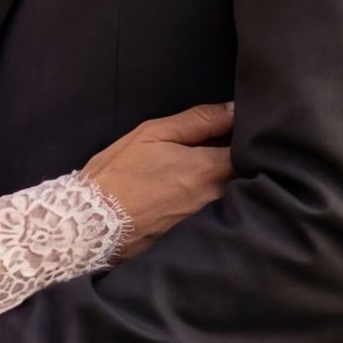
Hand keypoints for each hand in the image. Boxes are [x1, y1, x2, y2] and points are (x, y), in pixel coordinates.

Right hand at [82, 102, 233, 258]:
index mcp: (209, 170)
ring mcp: (207, 218)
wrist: (90, 224)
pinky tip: (191, 183)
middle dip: (239, 151)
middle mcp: (217, 197)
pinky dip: (210, 190)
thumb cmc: (119, 174)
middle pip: (244, 169)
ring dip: (223, 171)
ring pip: (230, 186)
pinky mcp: (196, 232)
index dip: (248, 133)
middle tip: (221, 137)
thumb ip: (199, 120)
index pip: (251, 148)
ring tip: (204, 156)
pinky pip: (215, 204)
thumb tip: (235, 109)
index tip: (239, 122)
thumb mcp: (153, 134)